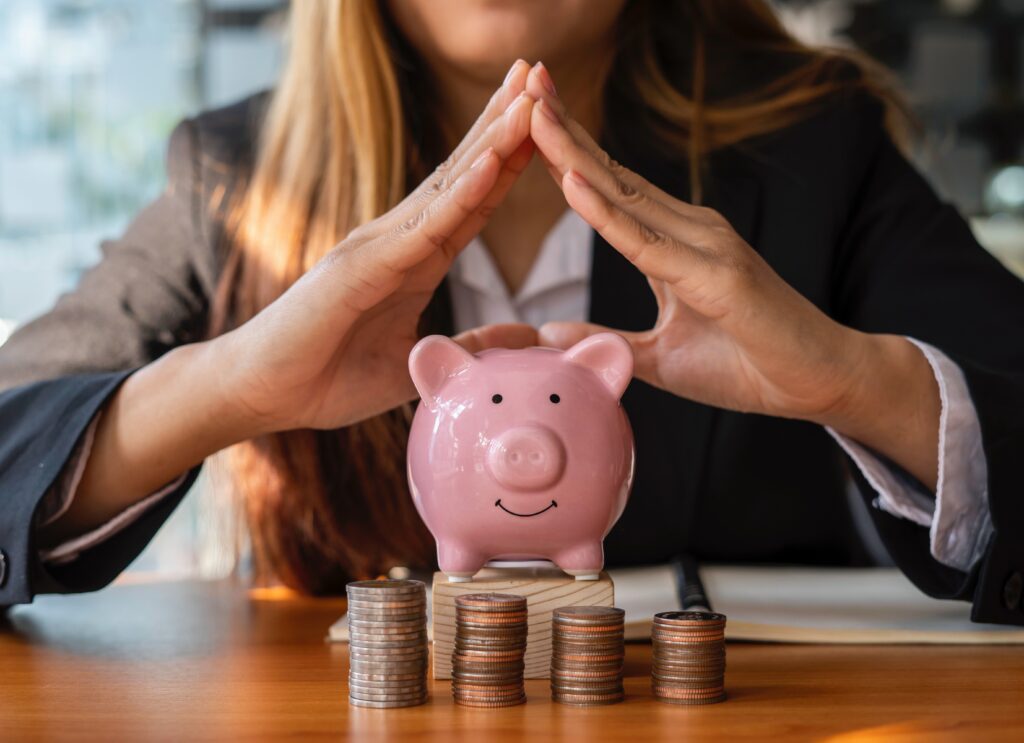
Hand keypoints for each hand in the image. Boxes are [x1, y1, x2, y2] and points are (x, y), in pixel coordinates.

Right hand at [219, 61, 539, 432]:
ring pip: (448, 188)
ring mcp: (377, 247)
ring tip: (529, 97)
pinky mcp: (360, 268)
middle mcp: (398, 240)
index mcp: (415, 260)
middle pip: (463, 173)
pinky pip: (422, 228)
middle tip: (540, 72)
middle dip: (503, 123)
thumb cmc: (329, 377)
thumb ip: (470, 345)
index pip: (473, 200)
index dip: (510, 158)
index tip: (545, 119)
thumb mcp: (418, 361)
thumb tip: (524, 336)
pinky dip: (461, 195)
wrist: (263, 393)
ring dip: (492, 141)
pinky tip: (493, 162)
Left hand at [523, 64, 939, 486]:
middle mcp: (688, 229)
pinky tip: (572, 182)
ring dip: (574, 152)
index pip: (609, 187)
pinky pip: (647, 243)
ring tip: (533, 109)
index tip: (526, 113)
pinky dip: (606, 213)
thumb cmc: (745, 365)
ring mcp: (705, 245)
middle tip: (523, 79)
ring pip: (624, 195)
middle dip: (564, 128)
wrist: (819, 382)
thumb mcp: (657, 355)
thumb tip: (548, 333)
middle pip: (611, 173)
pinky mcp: (716, 275)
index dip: (567, 150)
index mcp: (673, 240)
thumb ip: (606, 336)